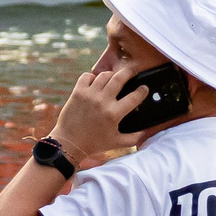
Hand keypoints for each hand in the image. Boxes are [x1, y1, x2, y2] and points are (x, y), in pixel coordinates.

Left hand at [47, 48, 152, 167]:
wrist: (69, 143)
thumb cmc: (95, 144)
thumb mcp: (117, 143)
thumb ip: (134, 138)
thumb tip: (146, 131)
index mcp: (114, 114)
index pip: (134, 97)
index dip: (142, 91)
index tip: (144, 88)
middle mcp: (103, 101)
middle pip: (120, 78)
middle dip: (129, 72)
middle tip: (132, 71)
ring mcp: (89, 95)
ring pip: (104, 75)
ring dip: (111, 75)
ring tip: (115, 77)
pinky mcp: (77, 92)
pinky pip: (86, 76)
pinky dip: (92, 77)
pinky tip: (95, 82)